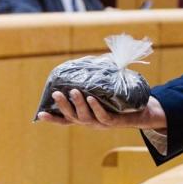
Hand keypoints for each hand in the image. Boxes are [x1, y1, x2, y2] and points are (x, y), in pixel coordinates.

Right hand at [37, 90, 166, 130]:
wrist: (142, 112)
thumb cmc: (119, 100)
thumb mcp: (103, 90)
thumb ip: (94, 80)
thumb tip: (88, 59)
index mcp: (84, 116)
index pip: (65, 119)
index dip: (53, 118)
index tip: (40, 114)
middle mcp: (89, 122)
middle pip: (72, 117)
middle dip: (63, 106)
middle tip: (57, 93)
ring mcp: (100, 124)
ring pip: (85, 117)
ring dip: (78, 104)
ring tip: (74, 91)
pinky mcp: (113, 122)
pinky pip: (103, 116)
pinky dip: (95, 107)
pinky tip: (91, 98)